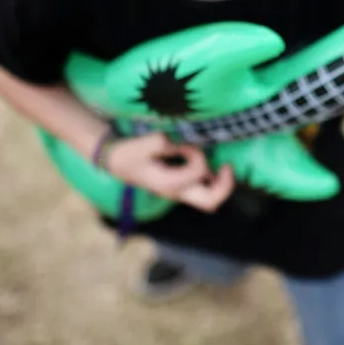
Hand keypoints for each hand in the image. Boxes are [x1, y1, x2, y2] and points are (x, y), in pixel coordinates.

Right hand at [104, 132, 234, 211]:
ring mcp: (179, 192)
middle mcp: (176, 192)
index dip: (198, 155)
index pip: (198, 172)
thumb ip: (166, 143)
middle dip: (225, 186)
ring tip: (222, 166)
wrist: (116, 161)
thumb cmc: (129, 153)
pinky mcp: (180, 187)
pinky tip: (211, 166)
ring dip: (220, 183)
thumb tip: (185, 142)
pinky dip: (212, 180)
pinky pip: (203, 190)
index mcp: (167, 184)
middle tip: (227, 166)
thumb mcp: (145, 143)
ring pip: (209, 199)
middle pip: (210, 201)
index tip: (187, 144)